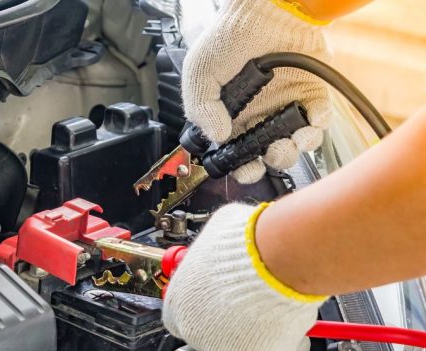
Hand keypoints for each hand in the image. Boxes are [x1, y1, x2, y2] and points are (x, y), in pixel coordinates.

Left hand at [162, 203, 326, 350]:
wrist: (281, 260)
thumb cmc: (247, 244)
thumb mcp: (214, 235)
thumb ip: (208, 252)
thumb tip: (216, 247)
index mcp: (179, 300)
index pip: (177, 314)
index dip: (196, 304)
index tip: (210, 297)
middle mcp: (196, 328)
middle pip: (204, 330)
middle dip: (221, 315)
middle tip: (241, 298)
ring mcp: (224, 347)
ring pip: (233, 341)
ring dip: (244, 326)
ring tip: (261, 300)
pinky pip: (260, 348)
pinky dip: (269, 335)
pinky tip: (274, 313)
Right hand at [180, 0, 332, 183]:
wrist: (268, 10)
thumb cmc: (231, 36)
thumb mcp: (200, 72)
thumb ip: (200, 108)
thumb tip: (216, 136)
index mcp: (231, 115)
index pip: (237, 153)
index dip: (243, 167)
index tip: (247, 167)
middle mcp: (259, 114)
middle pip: (269, 154)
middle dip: (273, 160)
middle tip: (272, 149)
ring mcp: (285, 105)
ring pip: (296, 143)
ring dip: (296, 147)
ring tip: (293, 136)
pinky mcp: (311, 93)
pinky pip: (319, 119)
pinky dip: (318, 124)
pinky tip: (310, 115)